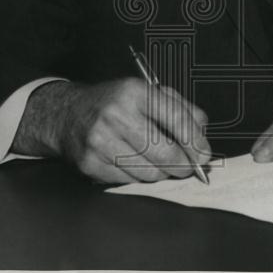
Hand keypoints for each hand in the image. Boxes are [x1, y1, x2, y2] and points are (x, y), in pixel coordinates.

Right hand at [12, 79, 210, 183]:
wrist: (68, 114)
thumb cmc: (114, 103)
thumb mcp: (148, 92)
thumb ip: (180, 108)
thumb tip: (202, 132)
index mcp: (134, 92)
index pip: (176, 119)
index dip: (195, 141)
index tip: (204, 153)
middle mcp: (116, 115)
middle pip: (164, 152)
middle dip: (183, 165)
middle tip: (188, 167)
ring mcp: (100, 141)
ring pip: (148, 172)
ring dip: (161, 173)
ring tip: (159, 163)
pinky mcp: (90, 163)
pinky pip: (129, 181)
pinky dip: (139, 177)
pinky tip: (136, 164)